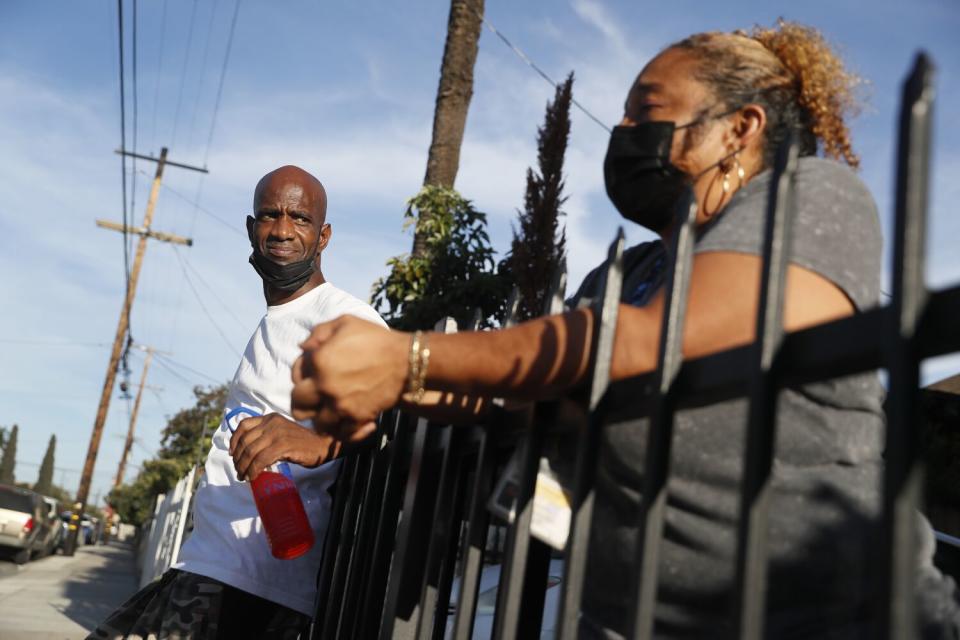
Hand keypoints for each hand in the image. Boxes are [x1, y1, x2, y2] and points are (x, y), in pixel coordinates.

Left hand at [229, 413, 339, 481]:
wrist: (322, 446)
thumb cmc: (302, 442)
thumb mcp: (282, 432)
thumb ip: (267, 436)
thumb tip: (248, 452)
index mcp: (270, 418)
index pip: (243, 425)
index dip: (234, 440)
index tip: (232, 453)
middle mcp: (272, 423)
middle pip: (245, 441)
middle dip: (238, 459)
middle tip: (238, 471)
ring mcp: (277, 433)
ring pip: (251, 452)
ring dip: (244, 467)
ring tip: (243, 476)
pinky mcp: (283, 445)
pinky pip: (261, 459)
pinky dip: (253, 470)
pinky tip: (253, 476)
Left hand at [291, 315, 406, 439]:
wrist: (406, 360)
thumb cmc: (376, 339)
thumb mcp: (346, 323)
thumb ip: (319, 332)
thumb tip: (303, 348)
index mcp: (319, 362)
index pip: (295, 377)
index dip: (300, 376)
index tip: (313, 375)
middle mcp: (325, 387)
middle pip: (299, 407)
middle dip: (305, 403)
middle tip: (316, 398)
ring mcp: (341, 406)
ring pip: (319, 426)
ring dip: (323, 420)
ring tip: (332, 412)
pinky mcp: (358, 418)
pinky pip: (343, 435)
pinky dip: (345, 432)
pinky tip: (350, 421)